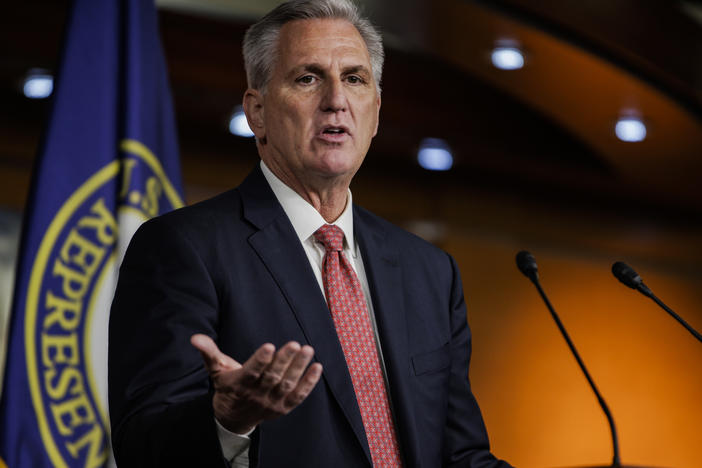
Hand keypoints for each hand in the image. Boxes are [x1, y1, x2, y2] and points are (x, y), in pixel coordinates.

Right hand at [190, 334, 322, 433]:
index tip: (269, 346)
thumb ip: (209, 352)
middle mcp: (257, 394)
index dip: (260, 360)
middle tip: (295, 344)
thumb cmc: (227, 387)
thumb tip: (195, 338)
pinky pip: (299, 396)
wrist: (234, 418)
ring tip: (308, 350)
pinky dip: (309, 383)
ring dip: (299, 368)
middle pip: (272, 377)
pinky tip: (317, 367)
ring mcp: (272, 402)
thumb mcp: (216, 370)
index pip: (251, 372)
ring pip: (287, 385)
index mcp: (240, 384)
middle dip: (284, 360)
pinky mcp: (283, 407)